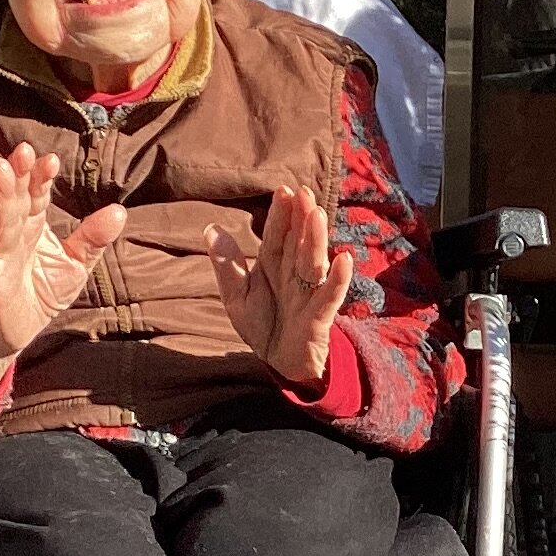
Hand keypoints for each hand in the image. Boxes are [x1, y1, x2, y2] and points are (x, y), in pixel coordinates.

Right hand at [0, 147, 125, 399]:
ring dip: (1, 197)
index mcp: (34, 228)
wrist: (17, 332)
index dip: (42, 178)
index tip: (50, 159)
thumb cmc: (43, 292)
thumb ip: (93, 239)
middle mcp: (16, 238)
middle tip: (22, 149)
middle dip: (19, 176)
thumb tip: (119, 210)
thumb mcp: (75, 265)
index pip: (38, 197)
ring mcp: (1, 259)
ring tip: (0, 168)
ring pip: (2, 224)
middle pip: (17, 202)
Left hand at [209, 187, 351, 391]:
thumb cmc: (263, 325)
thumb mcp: (236, 296)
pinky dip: (337, 280)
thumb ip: (227, 265)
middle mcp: (294, 275)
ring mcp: (307, 295)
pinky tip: (344, 260)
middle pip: (298, 244)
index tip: (283, 190)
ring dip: (316, 240)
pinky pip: (328, 297)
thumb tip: (211, 228)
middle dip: (301, 219)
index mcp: (275, 267)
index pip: (277, 237)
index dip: (280, 216)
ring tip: (317, 215)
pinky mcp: (317, 318)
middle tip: (303, 192)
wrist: (280, 364)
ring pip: (312, 264)